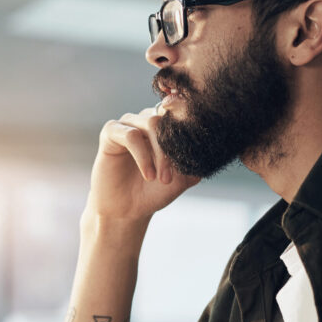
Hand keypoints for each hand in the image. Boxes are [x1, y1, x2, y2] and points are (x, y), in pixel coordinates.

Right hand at [87, 107, 200, 222]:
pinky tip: (148, 174)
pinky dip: (143, 156)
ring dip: (160, 153)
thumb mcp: (182, 178)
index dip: (188, 123)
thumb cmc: (154, 191)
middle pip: (167, 119)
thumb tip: (210, 148)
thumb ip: (194, 161)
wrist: (127, 210)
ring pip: (152, 123)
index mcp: (165, 126)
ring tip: (162, 178)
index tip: (197, 144)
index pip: (180, 111)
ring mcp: (129, 123)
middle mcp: (147, 119)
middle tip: (172, 177)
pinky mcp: (111, 131)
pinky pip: (131, 135)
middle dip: (173, 149)